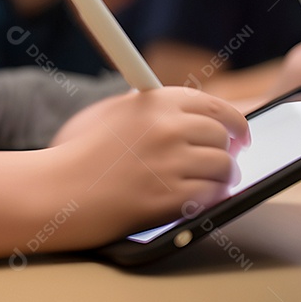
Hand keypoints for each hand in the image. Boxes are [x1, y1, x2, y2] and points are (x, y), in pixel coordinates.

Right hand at [44, 87, 249, 249]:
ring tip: (210, 183)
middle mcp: (167, 128)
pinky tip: (196, 198)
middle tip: (223, 161)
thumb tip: (186, 109)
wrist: (61, 190)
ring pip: (224, 167)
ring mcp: (171, 163)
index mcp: (155, 102)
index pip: (215, 106)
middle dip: (226, 151)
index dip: (234, 121)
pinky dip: (210, 199)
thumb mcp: (111, 112)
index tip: (239, 133)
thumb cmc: (81, 153)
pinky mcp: (172, 197)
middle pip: (223, 136)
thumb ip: (147, 104)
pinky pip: (213, 196)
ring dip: (222, 178)